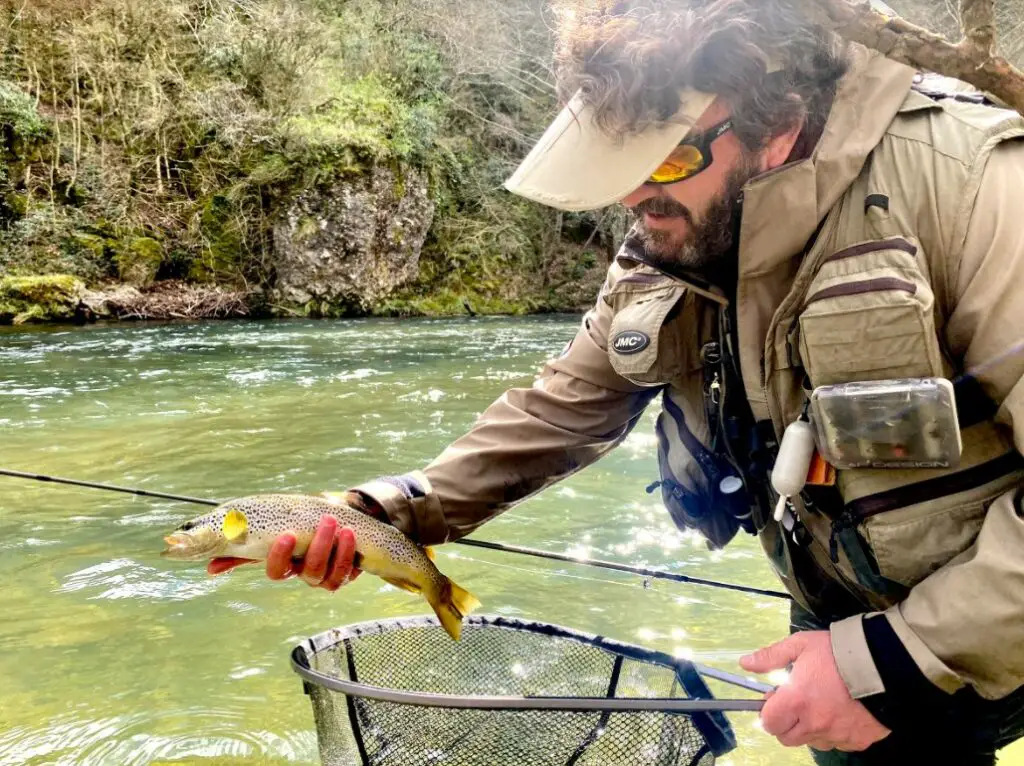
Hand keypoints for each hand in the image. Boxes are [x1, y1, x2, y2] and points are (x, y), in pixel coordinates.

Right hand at [208, 514, 361, 590]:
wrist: (334, 522)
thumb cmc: (297, 527)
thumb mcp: (272, 532)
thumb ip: (244, 546)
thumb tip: (209, 568)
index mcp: (286, 565)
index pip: (278, 571)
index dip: (280, 556)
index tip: (287, 534)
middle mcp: (305, 574)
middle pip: (310, 573)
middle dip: (319, 548)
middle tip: (327, 521)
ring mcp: (326, 576)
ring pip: (330, 575)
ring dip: (338, 550)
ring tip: (343, 527)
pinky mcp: (346, 573)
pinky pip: (349, 572)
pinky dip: (350, 555)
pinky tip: (350, 536)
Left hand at [740, 631, 890, 751]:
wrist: (887, 664)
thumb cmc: (839, 651)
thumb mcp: (801, 644)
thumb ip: (771, 656)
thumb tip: (745, 663)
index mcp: (797, 701)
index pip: (768, 722)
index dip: (769, 710)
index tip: (777, 697)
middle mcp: (815, 724)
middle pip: (787, 738)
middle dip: (786, 723)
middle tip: (797, 702)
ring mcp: (838, 735)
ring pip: (812, 743)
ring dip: (810, 729)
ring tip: (821, 705)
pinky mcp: (858, 742)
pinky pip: (838, 743)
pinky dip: (834, 732)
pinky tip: (841, 712)